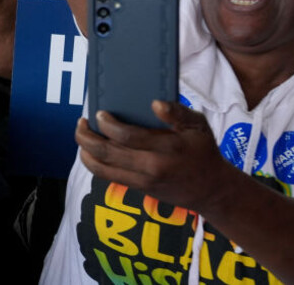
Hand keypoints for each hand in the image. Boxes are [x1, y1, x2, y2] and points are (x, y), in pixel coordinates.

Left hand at [77, 101, 233, 211]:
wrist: (212, 190)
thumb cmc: (203, 151)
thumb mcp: (198, 126)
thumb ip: (177, 112)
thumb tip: (154, 103)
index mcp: (167, 148)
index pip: (127, 137)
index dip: (108, 124)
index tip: (99, 113)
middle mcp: (152, 166)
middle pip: (108, 152)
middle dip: (87, 136)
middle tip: (81, 122)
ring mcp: (143, 180)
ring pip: (102, 167)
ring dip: (85, 150)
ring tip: (82, 134)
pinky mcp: (138, 188)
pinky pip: (107, 176)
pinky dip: (93, 163)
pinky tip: (89, 150)